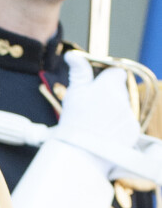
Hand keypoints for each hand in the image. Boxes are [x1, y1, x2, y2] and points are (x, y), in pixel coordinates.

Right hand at [55, 51, 139, 172]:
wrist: (80, 152)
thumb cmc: (73, 122)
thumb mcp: (73, 93)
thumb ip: (79, 72)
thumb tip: (72, 55)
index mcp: (109, 86)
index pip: (117, 72)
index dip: (107, 77)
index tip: (97, 86)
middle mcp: (123, 98)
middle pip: (120, 90)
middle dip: (109, 95)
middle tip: (92, 107)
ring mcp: (130, 115)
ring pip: (124, 106)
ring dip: (114, 110)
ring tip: (96, 122)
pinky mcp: (134, 130)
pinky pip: (127, 122)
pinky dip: (118, 125)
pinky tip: (104, 132)